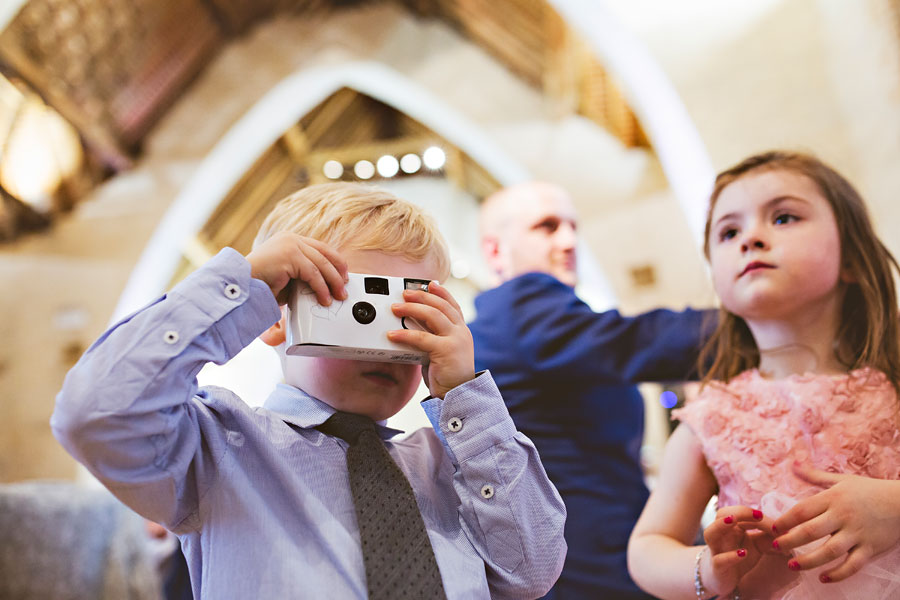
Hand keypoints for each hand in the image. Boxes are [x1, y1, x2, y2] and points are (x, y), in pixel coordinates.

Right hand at [245, 231, 347, 305]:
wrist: (241, 286)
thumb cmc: (260, 284)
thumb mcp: (287, 276)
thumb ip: (304, 275)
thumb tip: (325, 285)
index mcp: (290, 240)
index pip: (320, 248)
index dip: (335, 261)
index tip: (343, 274)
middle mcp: (291, 239)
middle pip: (325, 253)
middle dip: (338, 272)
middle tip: (344, 287)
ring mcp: (290, 244)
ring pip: (322, 264)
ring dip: (333, 282)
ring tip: (338, 296)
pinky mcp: (290, 255)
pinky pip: (313, 274)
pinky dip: (321, 288)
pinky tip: (324, 298)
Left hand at [387, 282, 474, 398]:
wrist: (459, 395)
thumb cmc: (447, 376)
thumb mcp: (441, 351)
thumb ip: (432, 337)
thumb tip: (413, 324)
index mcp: (461, 331)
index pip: (453, 306)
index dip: (442, 293)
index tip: (430, 284)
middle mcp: (461, 332)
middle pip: (441, 306)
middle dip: (422, 297)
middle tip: (405, 293)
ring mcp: (456, 340)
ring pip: (433, 315)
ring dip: (412, 309)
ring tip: (395, 308)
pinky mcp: (446, 350)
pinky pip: (422, 337)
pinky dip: (405, 334)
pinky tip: (393, 334)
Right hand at [701, 506, 779, 594]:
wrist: (725, 577)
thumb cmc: (740, 555)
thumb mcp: (758, 545)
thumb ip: (770, 536)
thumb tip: (788, 530)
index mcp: (730, 525)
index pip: (741, 513)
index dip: (757, 515)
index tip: (777, 523)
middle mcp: (720, 533)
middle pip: (722, 514)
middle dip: (739, 512)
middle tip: (759, 515)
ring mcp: (716, 549)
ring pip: (710, 532)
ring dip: (721, 525)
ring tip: (734, 520)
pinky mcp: (717, 566)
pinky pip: (719, 559)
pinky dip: (730, 556)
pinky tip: (743, 553)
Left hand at [771, 464, 899, 582]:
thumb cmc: (869, 490)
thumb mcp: (842, 480)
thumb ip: (814, 476)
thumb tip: (792, 463)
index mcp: (833, 498)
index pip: (802, 510)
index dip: (784, 521)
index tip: (772, 528)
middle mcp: (843, 516)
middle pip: (811, 531)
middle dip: (790, 541)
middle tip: (775, 547)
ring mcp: (857, 534)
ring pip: (829, 551)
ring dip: (808, 561)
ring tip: (792, 565)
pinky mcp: (871, 549)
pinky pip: (852, 565)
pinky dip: (838, 574)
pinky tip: (823, 578)